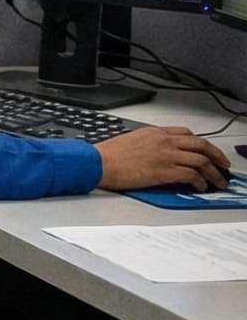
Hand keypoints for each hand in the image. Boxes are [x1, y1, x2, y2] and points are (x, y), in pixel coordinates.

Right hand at [96, 126, 230, 193]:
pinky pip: (191, 175)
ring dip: (214, 173)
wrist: (96, 163)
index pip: (187, 134)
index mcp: (155, 132)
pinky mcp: (164, 171)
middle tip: (224, 166)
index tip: (208, 152)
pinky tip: (201, 187)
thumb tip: (159, 154)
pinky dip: (200, 182)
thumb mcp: (130, 140)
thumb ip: (149, 143)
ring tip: (219, 181)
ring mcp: (165, 155)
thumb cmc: (107, 156)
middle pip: (201, 144)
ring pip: (201, 160)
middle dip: (217, 156)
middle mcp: (163, 141)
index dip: (202, 143)